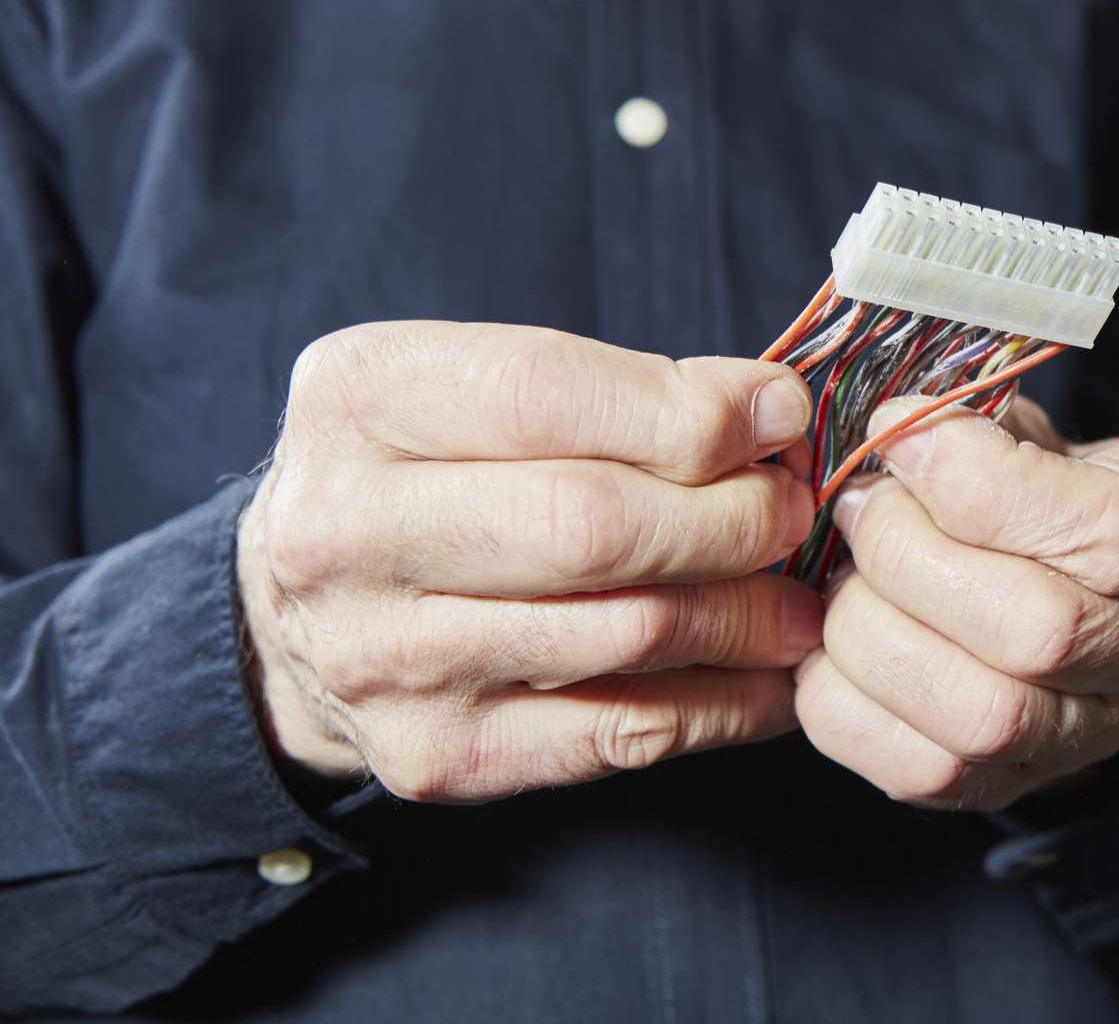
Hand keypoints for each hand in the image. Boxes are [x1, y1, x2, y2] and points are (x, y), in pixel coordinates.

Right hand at [236, 322, 823, 802]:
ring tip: (799, 597)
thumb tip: (775, 414)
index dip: (690, 412)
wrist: (297, 609)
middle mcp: (347, 531)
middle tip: (792, 513)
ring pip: (625, 633)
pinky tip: (769, 675)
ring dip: (747, 615)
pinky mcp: (436, 754)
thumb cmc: (430, 472)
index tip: (782, 416)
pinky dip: (726, 703)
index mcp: (357, 401)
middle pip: (591, 524)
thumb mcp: (480, 387)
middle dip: (731, 517)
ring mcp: (386, 656)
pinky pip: (624, 733)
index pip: (546, 395)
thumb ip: (621, 389)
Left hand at [793, 396, 1118, 810]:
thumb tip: (888, 430)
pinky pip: (922, 773)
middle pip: (1043, 631)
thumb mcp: (1030, 427)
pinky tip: (832, 642)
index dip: (981, 480)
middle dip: (912, 556)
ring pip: (986, 717)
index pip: (1112, 528)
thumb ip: (976, 422)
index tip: (897, 432)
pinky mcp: (1010, 785)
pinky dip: (847, 702)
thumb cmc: (1037, 487)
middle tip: (859, 507)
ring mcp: (1092, 730)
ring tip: (844, 577)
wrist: (1061, 590)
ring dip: (876, 633)